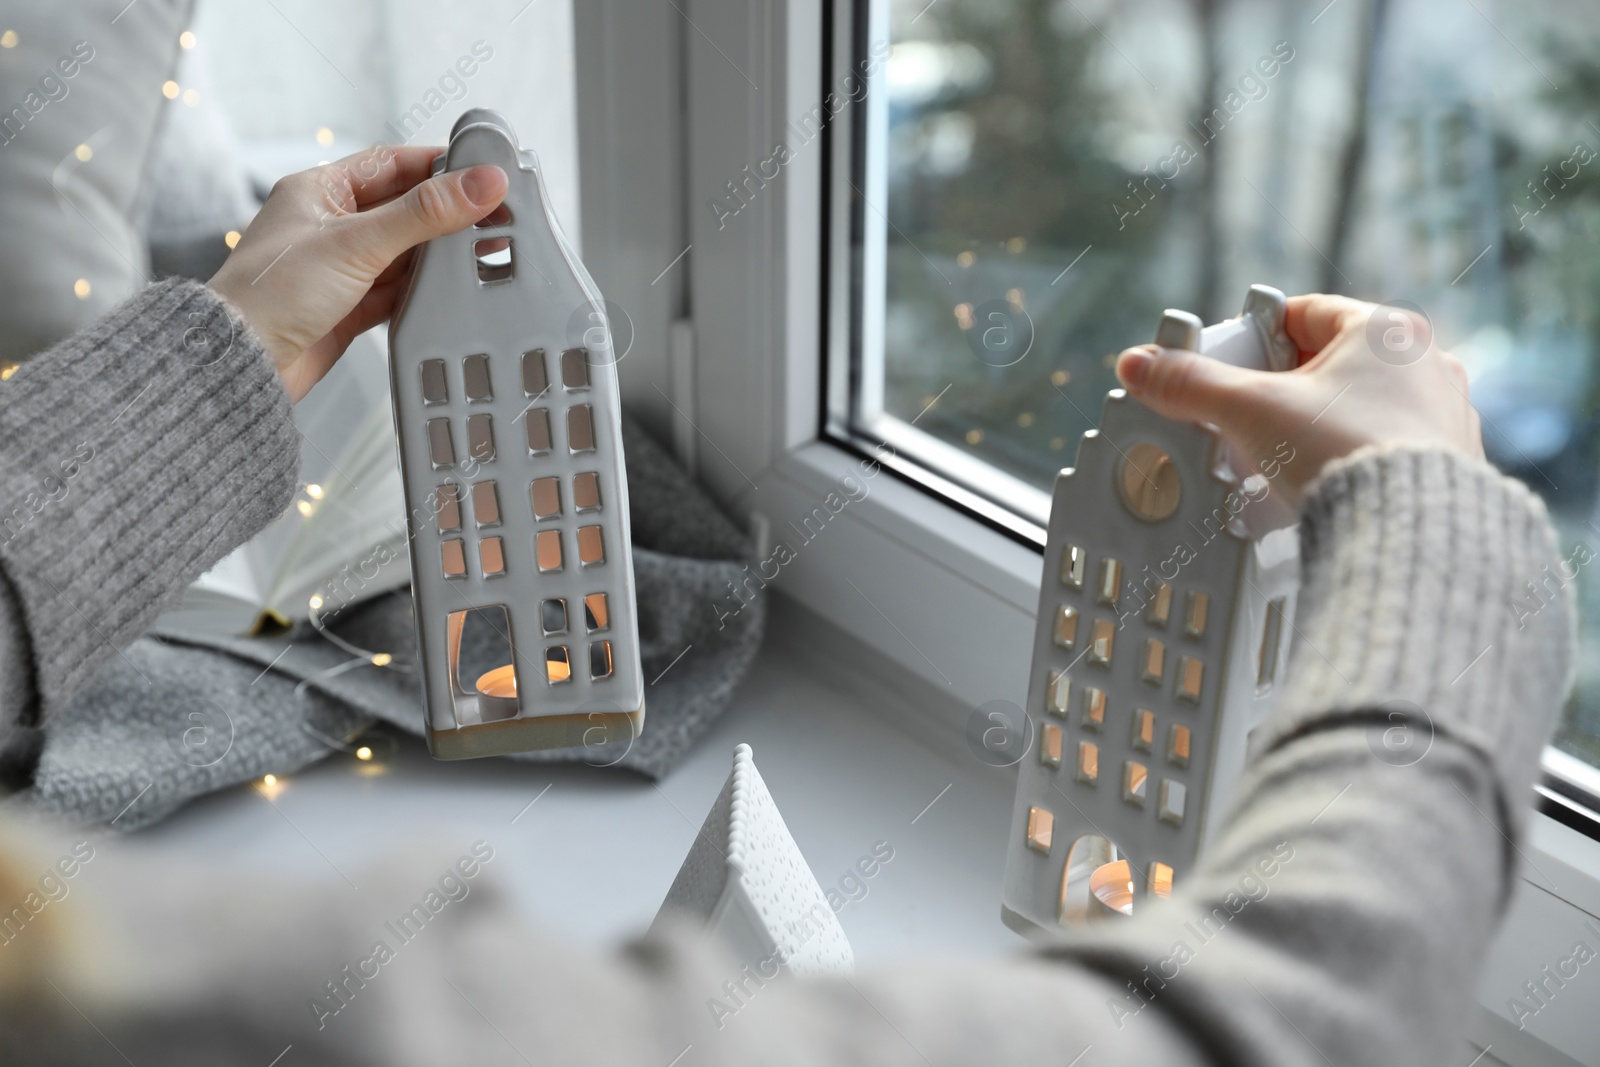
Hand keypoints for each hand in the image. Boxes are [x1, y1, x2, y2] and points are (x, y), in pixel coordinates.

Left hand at [209, 146, 508, 401]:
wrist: (244, 364)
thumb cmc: (271, 293)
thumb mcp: (357, 243)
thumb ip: (425, 213)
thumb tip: (481, 182)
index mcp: (321, 190)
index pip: (395, 163)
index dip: (442, 166)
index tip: (485, 173)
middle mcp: (332, 224)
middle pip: (407, 208)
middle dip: (450, 213)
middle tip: (498, 216)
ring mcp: (343, 267)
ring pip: (407, 251)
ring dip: (441, 254)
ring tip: (485, 251)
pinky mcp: (352, 306)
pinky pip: (401, 289)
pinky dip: (427, 289)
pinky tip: (453, 289)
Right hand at [1114, 293, 1484, 503]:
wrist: (1409, 529)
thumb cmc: (1344, 452)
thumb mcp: (1250, 411)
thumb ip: (1191, 385)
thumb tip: (1139, 365)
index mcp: (1385, 329)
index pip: (1301, 314)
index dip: (1253, 338)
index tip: (1226, 365)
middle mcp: (1425, 362)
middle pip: (1330, 361)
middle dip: (1284, 388)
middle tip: (1247, 416)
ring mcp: (1444, 411)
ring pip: (1361, 404)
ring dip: (1320, 423)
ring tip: (1283, 456)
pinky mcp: (1450, 459)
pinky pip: (1387, 444)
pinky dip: (1353, 456)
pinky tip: (1326, 481)